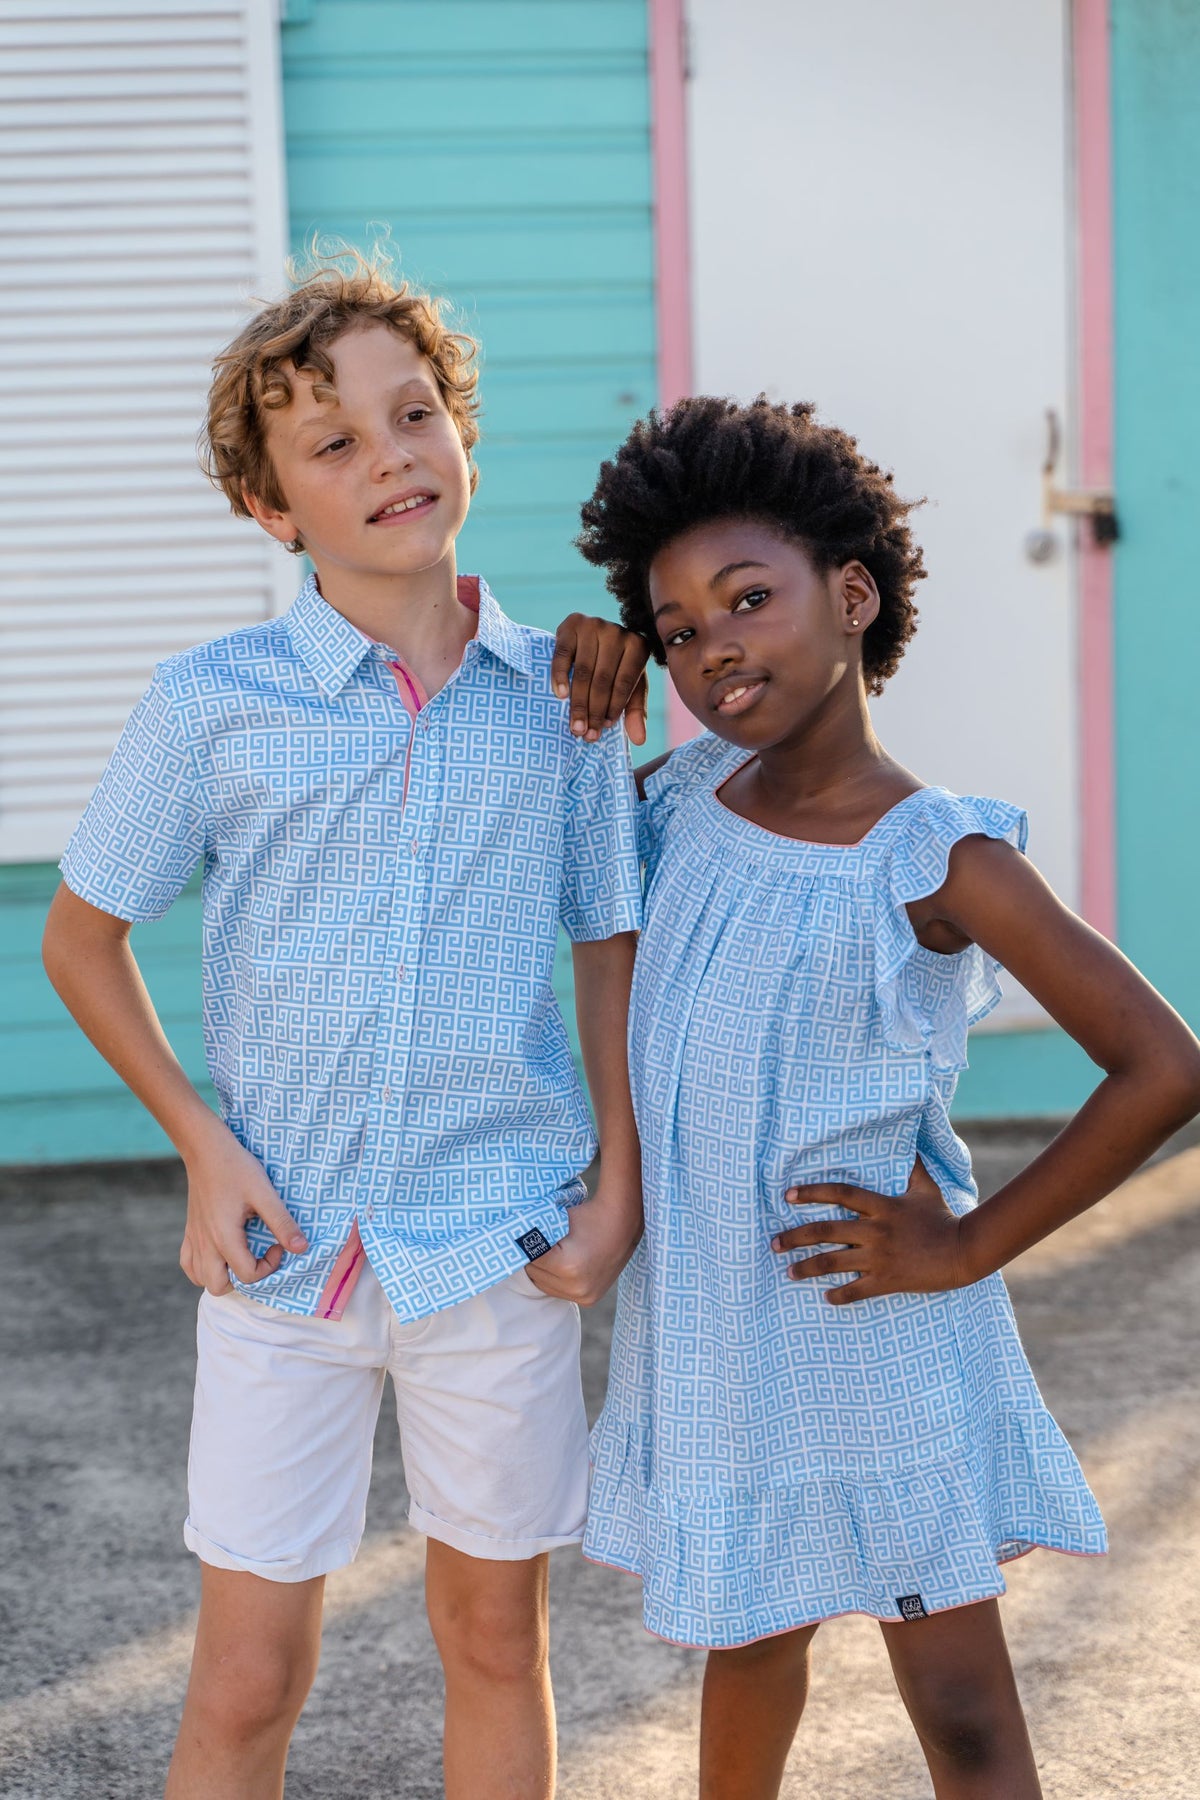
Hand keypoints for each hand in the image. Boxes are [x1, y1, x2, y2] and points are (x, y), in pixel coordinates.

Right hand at [179, 1122, 307, 1294]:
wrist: (205, 1148)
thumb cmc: (236, 1167)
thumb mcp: (264, 1193)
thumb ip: (282, 1222)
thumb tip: (302, 1248)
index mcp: (224, 1237)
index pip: (246, 1275)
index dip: (269, 1266)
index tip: (278, 1243)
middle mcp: (205, 1243)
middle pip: (218, 1287)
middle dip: (243, 1281)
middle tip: (258, 1256)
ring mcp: (194, 1238)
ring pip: (201, 1278)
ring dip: (223, 1276)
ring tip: (242, 1256)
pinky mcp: (190, 1230)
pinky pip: (189, 1263)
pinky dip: (203, 1268)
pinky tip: (220, 1254)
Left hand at [525, 1187, 641, 1306]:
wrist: (623, 1222)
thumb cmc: (588, 1214)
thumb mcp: (557, 1220)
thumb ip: (535, 1234)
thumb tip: (509, 1240)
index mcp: (567, 1266)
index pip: (529, 1259)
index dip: (524, 1245)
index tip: (520, 1236)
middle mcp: (576, 1286)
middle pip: (535, 1275)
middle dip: (533, 1259)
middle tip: (537, 1243)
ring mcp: (585, 1295)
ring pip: (545, 1286)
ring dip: (543, 1272)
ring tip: (551, 1253)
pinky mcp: (589, 1299)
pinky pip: (560, 1292)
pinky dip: (556, 1280)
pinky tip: (561, 1265)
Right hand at [551, 614, 649, 744]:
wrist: (590, 636)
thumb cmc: (613, 667)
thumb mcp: (628, 686)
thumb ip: (634, 710)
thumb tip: (639, 739)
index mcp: (638, 646)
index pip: (624, 683)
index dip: (614, 708)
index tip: (603, 728)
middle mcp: (617, 632)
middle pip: (603, 679)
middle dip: (594, 710)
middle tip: (585, 734)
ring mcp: (593, 625)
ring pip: (583, 671)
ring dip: (578, 702)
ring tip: (575, 726)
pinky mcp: (571, 624)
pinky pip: (562, 655)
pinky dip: (560, 676)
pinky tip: (559, 696)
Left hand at [772, 1158, 970, 1304]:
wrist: (963, 1252)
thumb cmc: (943, 1218)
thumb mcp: (926, 1188)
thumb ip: (912, 1166)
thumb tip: (909, 1142)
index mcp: (881, 1207)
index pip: (840, 1194)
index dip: (812, 1193)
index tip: (788, 1195)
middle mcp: (875, 1231)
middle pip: (826, 1231)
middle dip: (795, 1237)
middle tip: (773, 1242)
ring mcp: (880, 1258)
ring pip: (833, 1263)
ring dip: (807, 1267)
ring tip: (788, 1271)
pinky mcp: (888, 1280)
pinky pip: (856, 1291)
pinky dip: (839, 1295)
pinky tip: (826, 1297)